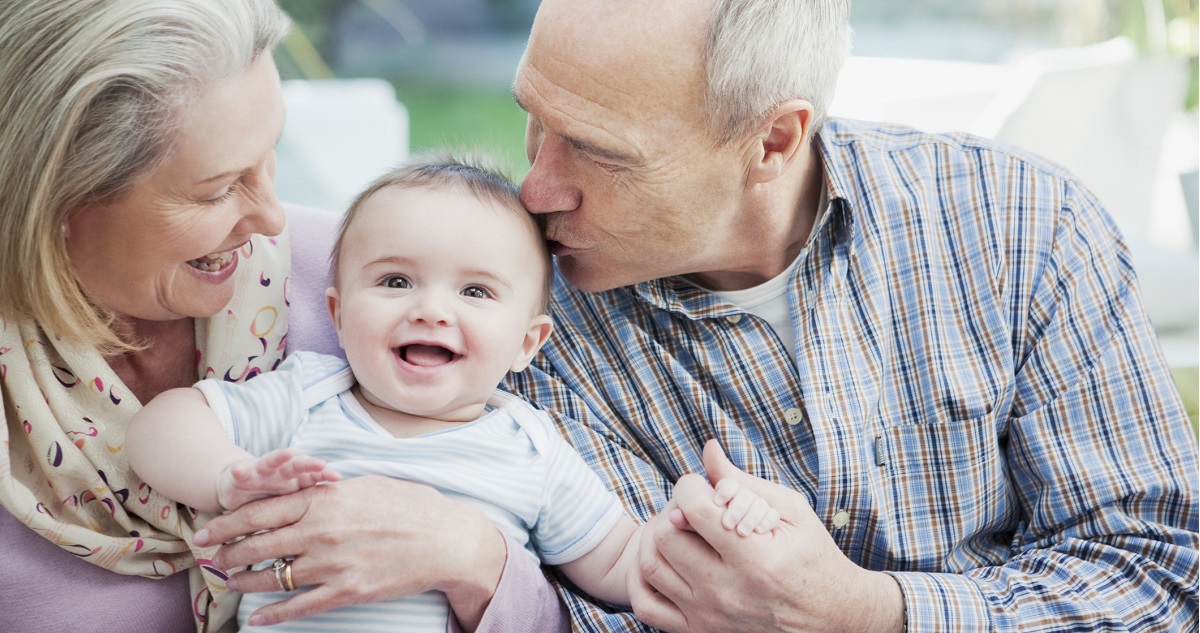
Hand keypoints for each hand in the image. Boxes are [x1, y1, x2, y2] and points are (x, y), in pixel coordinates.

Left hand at [194, 476, 506, 629]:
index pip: (261, 511)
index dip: (228, 523)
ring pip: (273, 577)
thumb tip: (302, 491)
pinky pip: (300, 606)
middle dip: (227, 553)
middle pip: (258, 544)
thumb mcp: (364, 486)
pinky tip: (256, 618)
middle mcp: (322, 531)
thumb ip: (327, 491)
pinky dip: (273, 614)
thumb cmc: (410, 507)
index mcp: (324, 500)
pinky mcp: (347, 591)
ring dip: (245, 582)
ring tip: (229, 583)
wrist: (445, 540)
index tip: (208, 531)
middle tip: (207, 559)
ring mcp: (333, 563)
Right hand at [216, 448, 341, 510]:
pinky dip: (240, 471)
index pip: (313, 477)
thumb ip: (308, 515)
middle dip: (309, 464)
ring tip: (288, 453)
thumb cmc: (271, 500)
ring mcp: (261, 471)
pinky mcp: (241, 474)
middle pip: (298, 466)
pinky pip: (241, 472)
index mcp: (296, 482)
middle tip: (321, 464)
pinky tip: (239, 471)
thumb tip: (333, 533)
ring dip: (279, 457)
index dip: (324, 476)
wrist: (239, 486)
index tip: (337, 477)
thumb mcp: (291, 508)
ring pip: (272, 462)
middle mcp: (281, 473)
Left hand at [629, 440, 904, 632]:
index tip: (705, 488)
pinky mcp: (698, 632)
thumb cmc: (812, 557)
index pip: (693, 509)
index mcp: (756, 558)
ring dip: (658, 539)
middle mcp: (727, 591)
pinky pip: (646, 605)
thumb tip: (707, 449)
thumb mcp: (791, 511)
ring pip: (651, 566)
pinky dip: (642, 579)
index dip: (692, 486)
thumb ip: (744, 481)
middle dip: (673, 510)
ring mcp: (709, 616)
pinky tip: (665, 560)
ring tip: (680, 532)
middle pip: (665, 535)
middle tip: (693, 509)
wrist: (829, 618)